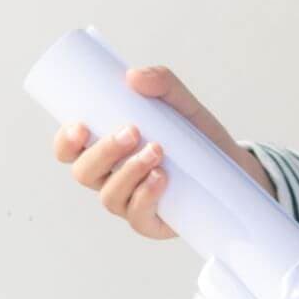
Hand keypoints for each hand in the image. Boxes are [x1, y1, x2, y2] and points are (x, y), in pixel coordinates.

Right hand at [49, 65, 276, 238]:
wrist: (233, 165)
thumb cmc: (195, 134)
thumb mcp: (181, 102)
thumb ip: (162, 82)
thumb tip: (133, 76)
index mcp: (106, 150)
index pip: (70, 150)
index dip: (65, 141)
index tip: (80, 126)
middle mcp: (111, 178)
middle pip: (84, 173)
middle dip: (103, 152)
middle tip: (132, 131)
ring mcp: (129, 202)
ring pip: (109, 196)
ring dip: (129, 172)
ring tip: (157, 150)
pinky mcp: (152, 222)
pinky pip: (137, 216)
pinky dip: (145, 196)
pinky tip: (161, 178)